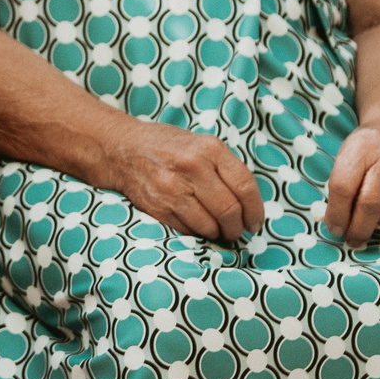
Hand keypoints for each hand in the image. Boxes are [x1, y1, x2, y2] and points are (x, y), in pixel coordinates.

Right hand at [101, 118, 264, 243]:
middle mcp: (192, 167)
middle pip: (229, 210)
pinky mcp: (159, 206)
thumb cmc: (169, 147)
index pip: (245, 187)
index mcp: (210, 149)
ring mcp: (173, 188)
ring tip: (218, 230)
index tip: (255, 222)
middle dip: (238, 227)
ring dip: (218, 233)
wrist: (123, 149)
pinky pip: (188, 230)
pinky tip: (198, 225)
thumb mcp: (202, 145)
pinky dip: (197, 232)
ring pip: (210, 225)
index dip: (256, 210)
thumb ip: (226, 170)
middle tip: (238, 230)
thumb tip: (249, 207)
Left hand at [323, 123, 379, 246]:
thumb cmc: (367, 148)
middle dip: (357, 228)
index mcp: (362, 147)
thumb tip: (337, 223)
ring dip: (374, 226)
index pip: (344, 187)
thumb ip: (340, 185)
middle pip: (370, 205)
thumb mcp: (347, 155)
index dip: (336, 213)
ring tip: (366, 222)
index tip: (333, 227)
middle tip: (349, 238)